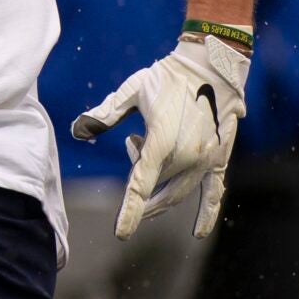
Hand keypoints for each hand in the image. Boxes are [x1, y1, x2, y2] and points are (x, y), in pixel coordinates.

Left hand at [73, 34, 249, 239]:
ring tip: (148, 171)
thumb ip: (105, 113)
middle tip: (132, 146)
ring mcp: (205, 160)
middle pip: (156, 187)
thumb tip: (78, 131)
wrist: (211, 65)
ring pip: (178, 192)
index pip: (140, 186)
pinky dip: (206, 214)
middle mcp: (185, 156)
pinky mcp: (220, 158)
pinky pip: (214, 192)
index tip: (121, 233)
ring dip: (159, 191)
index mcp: (161, 142)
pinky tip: (197, 232)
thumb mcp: (132, 91)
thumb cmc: (168, 77)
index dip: (130, 212)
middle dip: (140, 179)